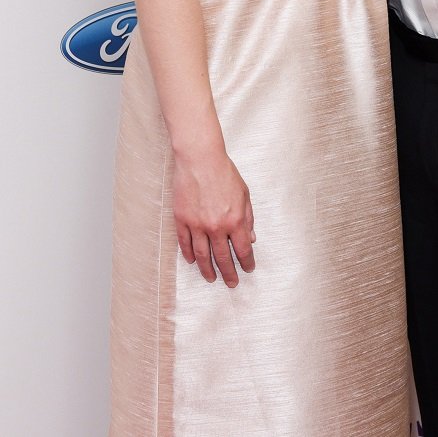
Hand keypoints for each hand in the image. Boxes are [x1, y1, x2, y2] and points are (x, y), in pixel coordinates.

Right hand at [172, 149, 255, 287]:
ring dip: (207, 270)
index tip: (248, 269)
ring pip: (202, 255)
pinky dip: (189, 254)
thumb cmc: (224, 172)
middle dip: (228, 273)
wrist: (200, 159)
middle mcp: (216, 226)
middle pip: (223, 257)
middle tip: (231, 283)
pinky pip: (185, 243)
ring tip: (211, 278)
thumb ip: (248, 217)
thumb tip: (251, 238)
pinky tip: (192, 261)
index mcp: (235, 220)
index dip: (246, 262)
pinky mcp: (182, 220)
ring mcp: (197, 225)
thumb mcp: (244, 193)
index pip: (242, 249)